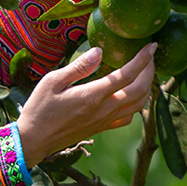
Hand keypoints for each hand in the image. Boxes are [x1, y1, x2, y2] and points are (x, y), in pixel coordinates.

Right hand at [15, 43, 155, 165]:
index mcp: (92, 95)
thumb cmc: (40, 108)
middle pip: (140, 90)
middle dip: (150, 71)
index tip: (152, 46)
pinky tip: (132, 96)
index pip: (127, 75)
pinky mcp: (102, 128)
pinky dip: (138, 105)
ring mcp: (105, 121)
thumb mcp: (52, 81)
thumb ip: (78, 67)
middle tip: (150, 56)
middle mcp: (104, 109)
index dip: (143, 59)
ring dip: (147, 87)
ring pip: (139, 105)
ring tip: (145, 73)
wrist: (34, 140)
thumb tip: (99, 51)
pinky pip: (128, 118)